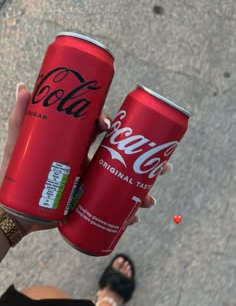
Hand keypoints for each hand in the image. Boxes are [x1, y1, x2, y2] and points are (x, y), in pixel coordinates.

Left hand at [0, 84, 172, 232]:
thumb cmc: (15, 175)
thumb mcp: (19, 145)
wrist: (14, 209)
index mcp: (77, 147)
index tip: (109, 125)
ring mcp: (89, 184)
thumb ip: (21, 117)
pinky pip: (112, 206)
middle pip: (123, 158)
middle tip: (163, 164)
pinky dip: (125, 213)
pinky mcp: (87, 203)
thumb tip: (25, 87)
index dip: (111, 126)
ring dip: (142, 190)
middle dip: (147, 161)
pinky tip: (134, 218)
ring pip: (123, 184)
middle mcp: (88, 164)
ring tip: (150, 200)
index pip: (101, 133)